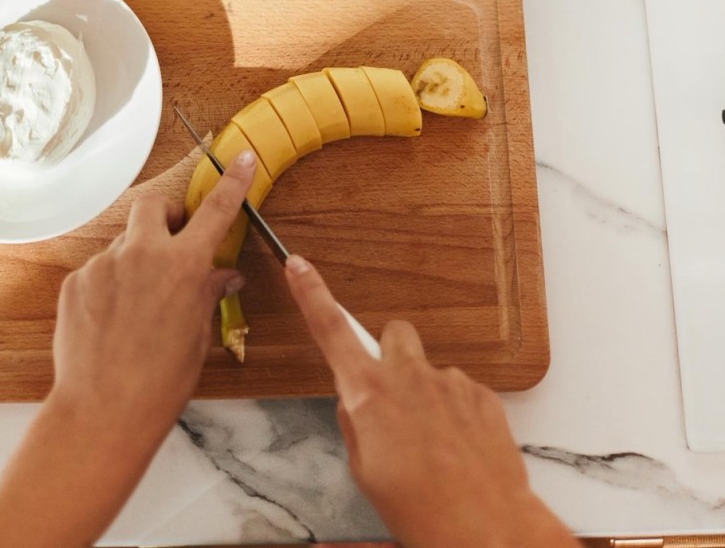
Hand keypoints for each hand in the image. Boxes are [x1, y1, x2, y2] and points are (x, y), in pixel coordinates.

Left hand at [49, 149, 255, 452]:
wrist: (104, 410)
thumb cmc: (160, 381)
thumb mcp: (198, 335)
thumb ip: (208, 294)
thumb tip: (224, 276)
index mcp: (183, 266)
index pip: (215, 211)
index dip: (232, 182)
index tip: (240, 159)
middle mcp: (142, 254)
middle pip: (153, 204)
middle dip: (165, 214)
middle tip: (173, 239)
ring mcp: (103, 265)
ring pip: (124, 244)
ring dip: (135, 260)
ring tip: (138, 306)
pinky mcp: (75, 282)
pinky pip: (98, 271)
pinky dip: (110, 285)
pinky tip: (113, 320)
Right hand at [284, 255, 578, 547]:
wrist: (486, 528)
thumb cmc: (422, 510)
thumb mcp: (365, 471)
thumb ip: (356, 424)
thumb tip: (356, 404)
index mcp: (368, 394)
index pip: (330, 329)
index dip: (311, 293)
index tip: (299, 265)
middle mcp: (408, 376)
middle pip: (392, 334)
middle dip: (390, 354)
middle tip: (394, 395)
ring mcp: (448, 381)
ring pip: (428, 368)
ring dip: (426, 393)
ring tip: (434, 443)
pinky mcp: (481, 393)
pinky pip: (459, 390)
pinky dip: (455, 413)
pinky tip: (458, 448)